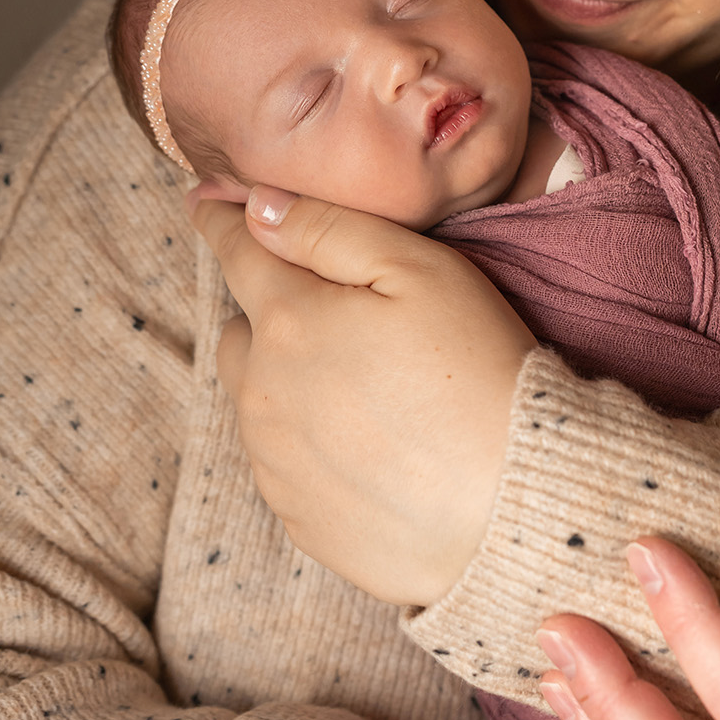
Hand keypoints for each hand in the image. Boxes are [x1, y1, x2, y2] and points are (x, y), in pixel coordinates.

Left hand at [191, 186, 534, 604]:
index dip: (221, 221)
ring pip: (257, 399)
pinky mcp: (298, 515)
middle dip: (268, 312)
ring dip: (288, 380)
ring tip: (365, 386)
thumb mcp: (421, 269)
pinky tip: (371, 443)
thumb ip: (330, 228)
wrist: (512, 503)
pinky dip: (311, 442)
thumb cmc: (479, 369)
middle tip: (334, 315)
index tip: (207, 204)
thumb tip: (257, 206)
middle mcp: (262, 392)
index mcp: (287, 320)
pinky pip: (284, 461)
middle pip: (237, 331)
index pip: (234, 252)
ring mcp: (275, 462)